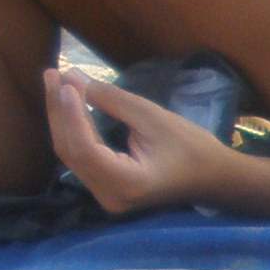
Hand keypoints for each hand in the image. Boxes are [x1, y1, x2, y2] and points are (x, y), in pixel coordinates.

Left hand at [41, 67, 237, 214]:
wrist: (215, 178)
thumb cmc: (192, 148)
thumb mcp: (152, 117)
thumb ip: (110, 99)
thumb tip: (72, 77)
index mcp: (128, 184)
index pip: (84, 148)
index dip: (70, 112)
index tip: (65, 79)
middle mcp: (111, 196)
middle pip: (71, 150)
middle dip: (59, 110)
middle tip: (54, 72)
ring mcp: (107, 195)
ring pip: (71, 153)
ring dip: (61, 117)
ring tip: (56, 82)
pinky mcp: (106, 188)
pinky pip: (80, 156)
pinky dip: (72, 128)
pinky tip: (67, 103)